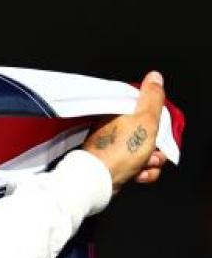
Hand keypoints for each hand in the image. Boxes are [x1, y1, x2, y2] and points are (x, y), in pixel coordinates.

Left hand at [81, 71, 166, 192]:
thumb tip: (154, 76)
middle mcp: (116, 129)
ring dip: (152, 161)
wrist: (98, 180)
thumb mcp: (144, 119)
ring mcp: (115, 148)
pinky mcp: (115, 165)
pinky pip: (138, 167)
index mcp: (120, 114)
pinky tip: (139, 175)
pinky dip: (142, 172)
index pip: (147, 111)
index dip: (158, 122)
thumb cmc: (120, 151)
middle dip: (157, 146)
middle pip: (150, 134)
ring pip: (146, 152)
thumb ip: (152, 98)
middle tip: (152, 151)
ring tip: (144, 165)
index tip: (159, 130)